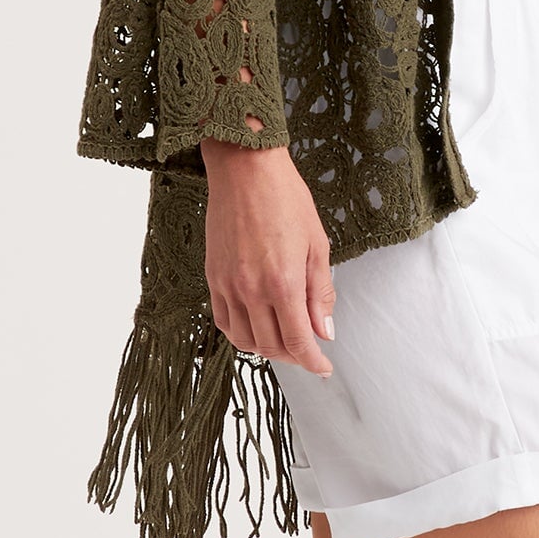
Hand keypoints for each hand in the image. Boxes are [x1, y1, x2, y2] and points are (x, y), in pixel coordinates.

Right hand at [200, 137, 336, 377]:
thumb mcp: (316, 243)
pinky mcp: (212, 277)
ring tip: (284, 339)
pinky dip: (241, 333)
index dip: (313, 361)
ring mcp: (228, 285)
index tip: (323, 368)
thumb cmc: (285, 197)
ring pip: (246, 340)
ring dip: (267, 348)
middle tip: (309, 348)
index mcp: (282, 282)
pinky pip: (224, 321)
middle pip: (272, 345)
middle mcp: (252, 290)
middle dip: (294, 354)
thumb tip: (325, 330)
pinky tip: (256, 326)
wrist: (245, 169)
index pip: (298, 341)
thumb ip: (321, 292)